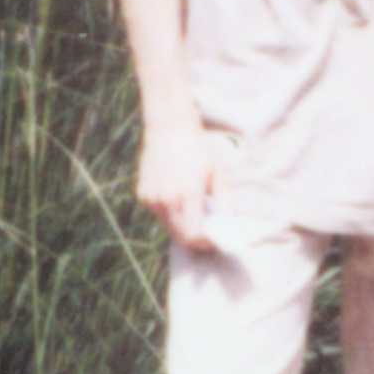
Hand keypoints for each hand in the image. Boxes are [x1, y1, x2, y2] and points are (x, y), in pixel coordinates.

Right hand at [136, 119, 223, 252]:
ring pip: (169, 228)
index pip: (194, 235)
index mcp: (187, 195)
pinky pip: (159, 215)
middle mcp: (166, 200)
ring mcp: (151, 199)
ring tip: (195, 215)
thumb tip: (230, 225)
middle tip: (208, 237)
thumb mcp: (218, 174)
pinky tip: (179, 199)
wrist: (168, 130)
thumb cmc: (198, 150)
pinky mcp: (143, 195)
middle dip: (196, 240)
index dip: (206, 243)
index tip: (215, 241)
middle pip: (180, 236)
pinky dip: (171, 215)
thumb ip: (225, 202)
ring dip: (183, 228)